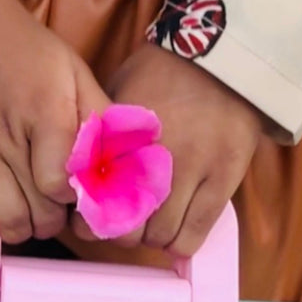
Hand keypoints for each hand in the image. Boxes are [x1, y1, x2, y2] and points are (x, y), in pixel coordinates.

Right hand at [0, 0, 109, 257]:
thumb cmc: (24, 50)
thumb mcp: (74, 71)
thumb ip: (100, 117)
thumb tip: (127, 162)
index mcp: (44, 111)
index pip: (62, 183)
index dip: (75, 199)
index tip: (77, 194)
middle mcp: (7, 134)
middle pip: (39, 210)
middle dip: (53, 220)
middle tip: (54, 210)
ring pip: (6, 218)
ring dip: (23, 229)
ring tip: (28, 217)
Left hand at [71, 43, 265, 256]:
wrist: (220, 58)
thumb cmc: (160, 76)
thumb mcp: (117, 99)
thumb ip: (99, 142)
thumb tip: (79, 186)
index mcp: (120, 142)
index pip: (93, 206)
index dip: (92, 220)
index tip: (99, 214)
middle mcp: (153, 160)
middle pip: (125, 229)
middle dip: (124, 231)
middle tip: (130, 219)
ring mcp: (191, 171)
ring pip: (159, 237)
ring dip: (154, 238)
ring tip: (157, 222)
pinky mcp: (223, 179)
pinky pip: (193, 235)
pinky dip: (180, 244)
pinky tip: (176, 235)